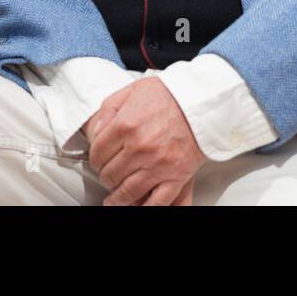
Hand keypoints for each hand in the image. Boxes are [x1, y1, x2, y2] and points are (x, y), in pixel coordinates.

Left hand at [83, 77, 206, 205]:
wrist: (202, 99)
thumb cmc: (170, 94)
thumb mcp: (131, 90)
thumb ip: (108, 110)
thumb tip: (95, 132)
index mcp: (125, 125)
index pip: (97, 154)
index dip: (95, 159)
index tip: (99, 160)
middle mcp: (139, 147)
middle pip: (110, 174)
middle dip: (106, 176)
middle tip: (109, 174)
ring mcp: (158, 164)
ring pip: (127, 192)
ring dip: (117, 197)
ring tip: (114, 198)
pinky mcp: (176, 176)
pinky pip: (157, 201)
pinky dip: (144, 207)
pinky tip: (136, 205)